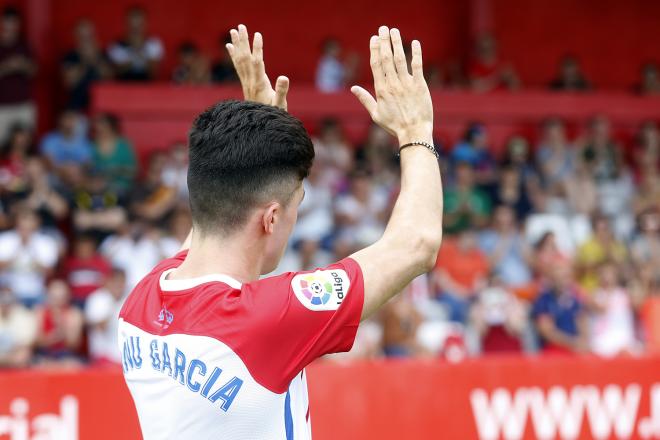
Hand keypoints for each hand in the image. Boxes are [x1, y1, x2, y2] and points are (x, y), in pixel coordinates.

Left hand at [226, 24, 288, 109]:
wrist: (258, 126)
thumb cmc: (273, 116)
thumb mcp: (280, 105)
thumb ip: (282, 91)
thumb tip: (284, 77)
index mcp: (259, 84)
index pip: (257, 62)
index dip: (257, 49)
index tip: (257, 35)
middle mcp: (250, 81)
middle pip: (245, 58)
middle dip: (243, 42)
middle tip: (241, 26)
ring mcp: (247, 82)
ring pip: (240, 60)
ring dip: (237, 45)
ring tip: (233, 31)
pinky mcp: (246, 83)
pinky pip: (238, 66)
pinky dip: (234, 55)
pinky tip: (229, 46)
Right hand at [351, 26, 432, 144]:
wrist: (413, 132)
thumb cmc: (394, 125)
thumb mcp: (375, 114)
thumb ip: (365, 99)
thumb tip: (353, 88)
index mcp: (381, 90)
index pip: (376, 65)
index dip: (374, 49)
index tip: (374, 38)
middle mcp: (392, 84)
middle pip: (386, 58)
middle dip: (384, 42)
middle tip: (383, 28)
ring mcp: (406, 84)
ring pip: (400, 59)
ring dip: (397, 43)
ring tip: (394, 31)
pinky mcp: (420, 85)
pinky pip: (417, 66)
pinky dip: (416, 53)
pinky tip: (415, 42)